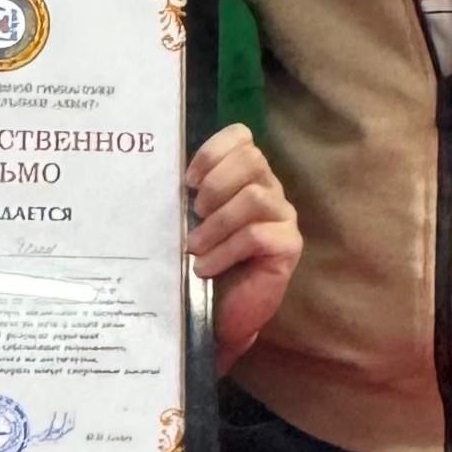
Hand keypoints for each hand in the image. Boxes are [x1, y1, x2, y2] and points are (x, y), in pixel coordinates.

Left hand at [186, 125, 301, 373]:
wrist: (223, 313)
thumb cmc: (206, 264)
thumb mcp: (192, 223)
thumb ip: (189, 197)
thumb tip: (162, 175)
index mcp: (246, 177)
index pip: (242, 137)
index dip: (213, 151)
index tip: (188, 181)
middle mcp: (270, 190)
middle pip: (252, 159)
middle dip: (216, 184)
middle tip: (195, 213)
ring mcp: (284, 217)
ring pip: (254, 197)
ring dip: (216, 224)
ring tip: (195, 246)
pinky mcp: (289, 246)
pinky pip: (257, 235)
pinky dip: (224, 251)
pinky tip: (205, 268)